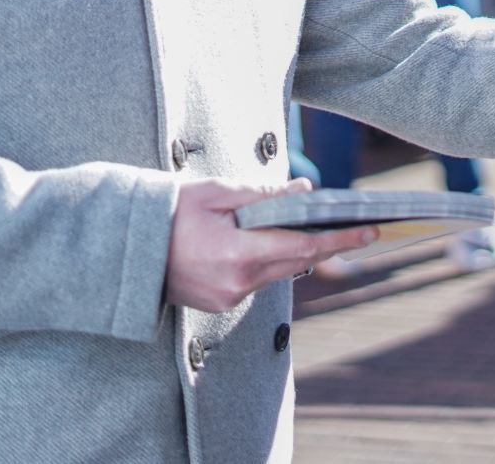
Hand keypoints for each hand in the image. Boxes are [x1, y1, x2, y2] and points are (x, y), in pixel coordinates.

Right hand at [165, 177, 375, 312]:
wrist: (125, 248)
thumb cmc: (168, 213)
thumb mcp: (216, 193)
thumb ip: (264, 196)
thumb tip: (304, 191)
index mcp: (236, 255)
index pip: (303, 248)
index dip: (340, 239)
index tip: (370, 231)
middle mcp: (236, 284)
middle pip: (296, 262)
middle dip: (326, 243)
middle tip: (358, 225)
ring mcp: (227, 298)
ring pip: (277, 272)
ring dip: (295, 250)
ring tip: (318, 226)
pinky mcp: (220, 303)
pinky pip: (257, 280)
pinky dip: (269, 260)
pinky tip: (274, 240)